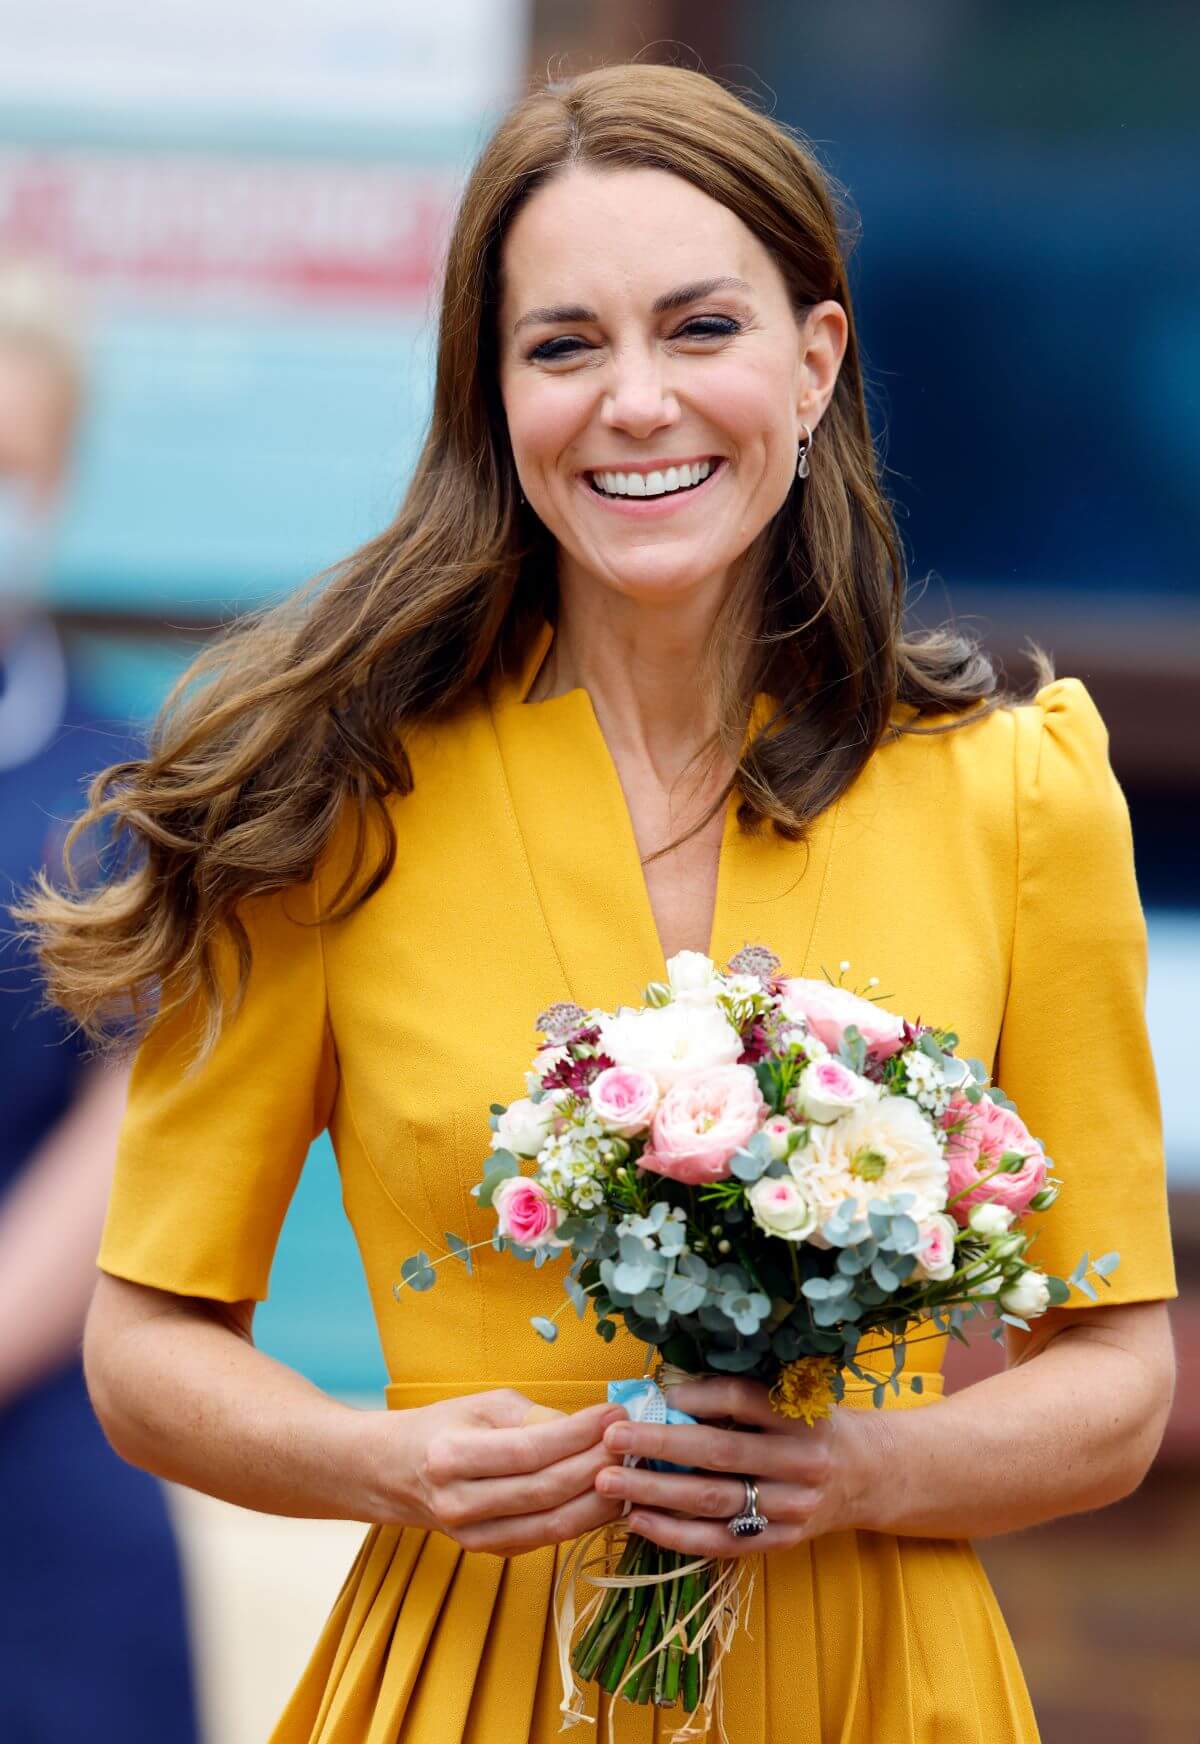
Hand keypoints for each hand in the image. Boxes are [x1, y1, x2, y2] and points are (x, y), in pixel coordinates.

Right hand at [381, 1389, 629, 1556]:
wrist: (396, 1473)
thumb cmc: (443, 1428)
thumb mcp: (482, 1406)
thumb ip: (534, 1418)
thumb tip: (589, 1429)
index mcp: (451, 1457)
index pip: (528, 1450)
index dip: (577, 1434)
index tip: (613, 1414)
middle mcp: (459, 1504)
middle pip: (545, 1491)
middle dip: (597, 1465)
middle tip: (631, 1440)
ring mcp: (474, 1537)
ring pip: (553, 1524)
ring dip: (599, 1499)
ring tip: (630, 1471)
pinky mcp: (492, 1552)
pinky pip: (547, 1539)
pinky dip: (583, 1519)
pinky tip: (608, 1497)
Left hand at [593, 1376, 873, 1557]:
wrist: (868, 1475)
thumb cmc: (814, 1425)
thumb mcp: (793, 1397)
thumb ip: (740, 1395)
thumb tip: (666, 1390)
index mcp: (801, 1416)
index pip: (741, 1401)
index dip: (694, 1396)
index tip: (653, 1394)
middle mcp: (800, 1463)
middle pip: (719, 1454)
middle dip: (659, 1445)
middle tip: (612, 1437)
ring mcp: (790, 1509)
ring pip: (713, 1502)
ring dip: (654, 1493)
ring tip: (608, 1482)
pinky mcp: (779, 1542)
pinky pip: (719, 1542)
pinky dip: (674, 1534)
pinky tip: (637, 1520)